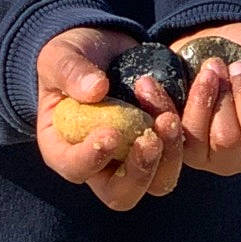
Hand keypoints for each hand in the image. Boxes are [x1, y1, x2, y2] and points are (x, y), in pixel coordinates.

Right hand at [35, 27, 185, 209]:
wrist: (103, 47)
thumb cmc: (71, 55)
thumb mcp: (60, 56)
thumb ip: (71, 72)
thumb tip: (96, 90)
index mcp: (62, 149)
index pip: (74, 168)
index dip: (91, 159)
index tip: (110, 134)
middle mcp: (97, 165)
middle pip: (120, 194)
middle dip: (138, 172)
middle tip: (149, 138)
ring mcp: (130, 160)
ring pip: (155, 183)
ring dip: (167, 157)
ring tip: (168, 119)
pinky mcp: (157, 148)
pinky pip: (175, 158)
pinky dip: (180, 140)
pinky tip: (178, 111)